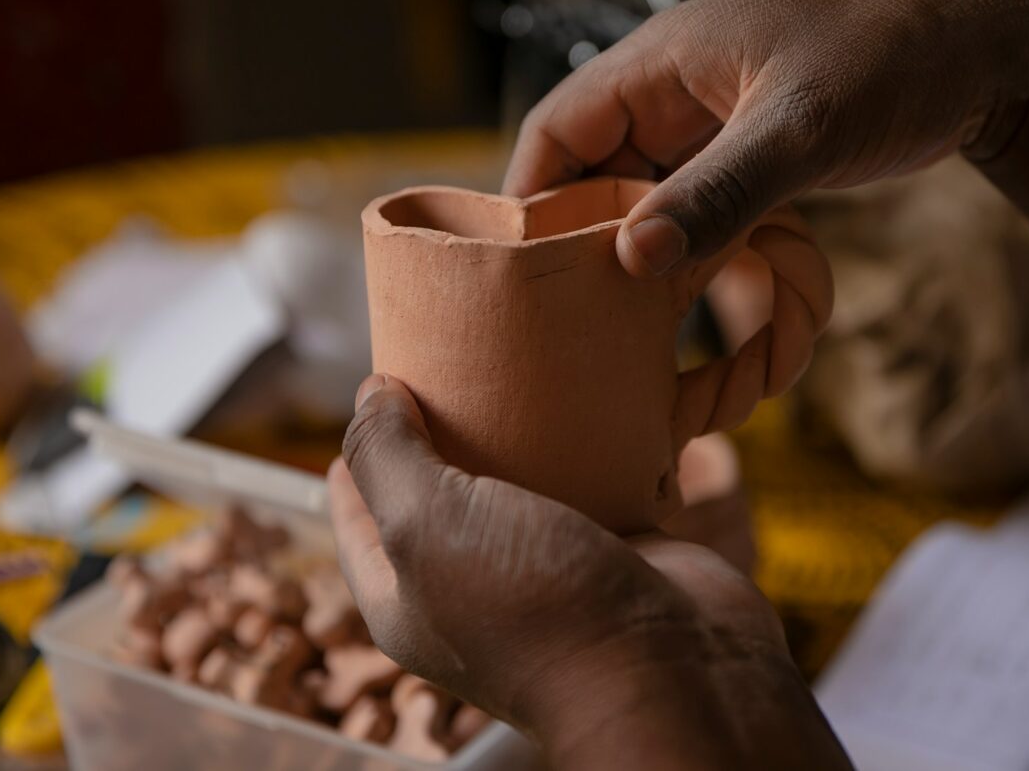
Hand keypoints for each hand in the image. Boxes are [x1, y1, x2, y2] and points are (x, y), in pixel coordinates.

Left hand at [328, 374, 851, 769]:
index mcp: (408, 593)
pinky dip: (596, 442)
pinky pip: (596, 480)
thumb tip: (368, 397)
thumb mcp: (426, 524)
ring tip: (523, 360)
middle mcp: (474, 582)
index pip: (358, 511)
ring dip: (523, 428)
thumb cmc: (536, 609)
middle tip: (454, 355)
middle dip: (444, 424)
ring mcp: (548, 565)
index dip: (358, 447)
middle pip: (443, 489)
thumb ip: (385, 457)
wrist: (670, 672)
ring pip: (523, 480)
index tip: (375, 379)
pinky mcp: (616, 546)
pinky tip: (595, 394)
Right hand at [504, 0, 1028, 278]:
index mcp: (661, 63)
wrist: (988, 48)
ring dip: (647, 257)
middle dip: (587, 243)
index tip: (516, 276)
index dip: (528, 201)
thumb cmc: (894, 55)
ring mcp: (717, 131)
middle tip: (579, 322)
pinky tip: (701, 303)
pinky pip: (704, 213)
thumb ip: (720, 192)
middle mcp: (676, 97)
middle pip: (597, 177)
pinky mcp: (756, 161)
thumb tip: (631, 258)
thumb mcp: (802, 126)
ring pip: (653, 203)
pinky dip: (699, 254)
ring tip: (632, 328)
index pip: (558, 131)